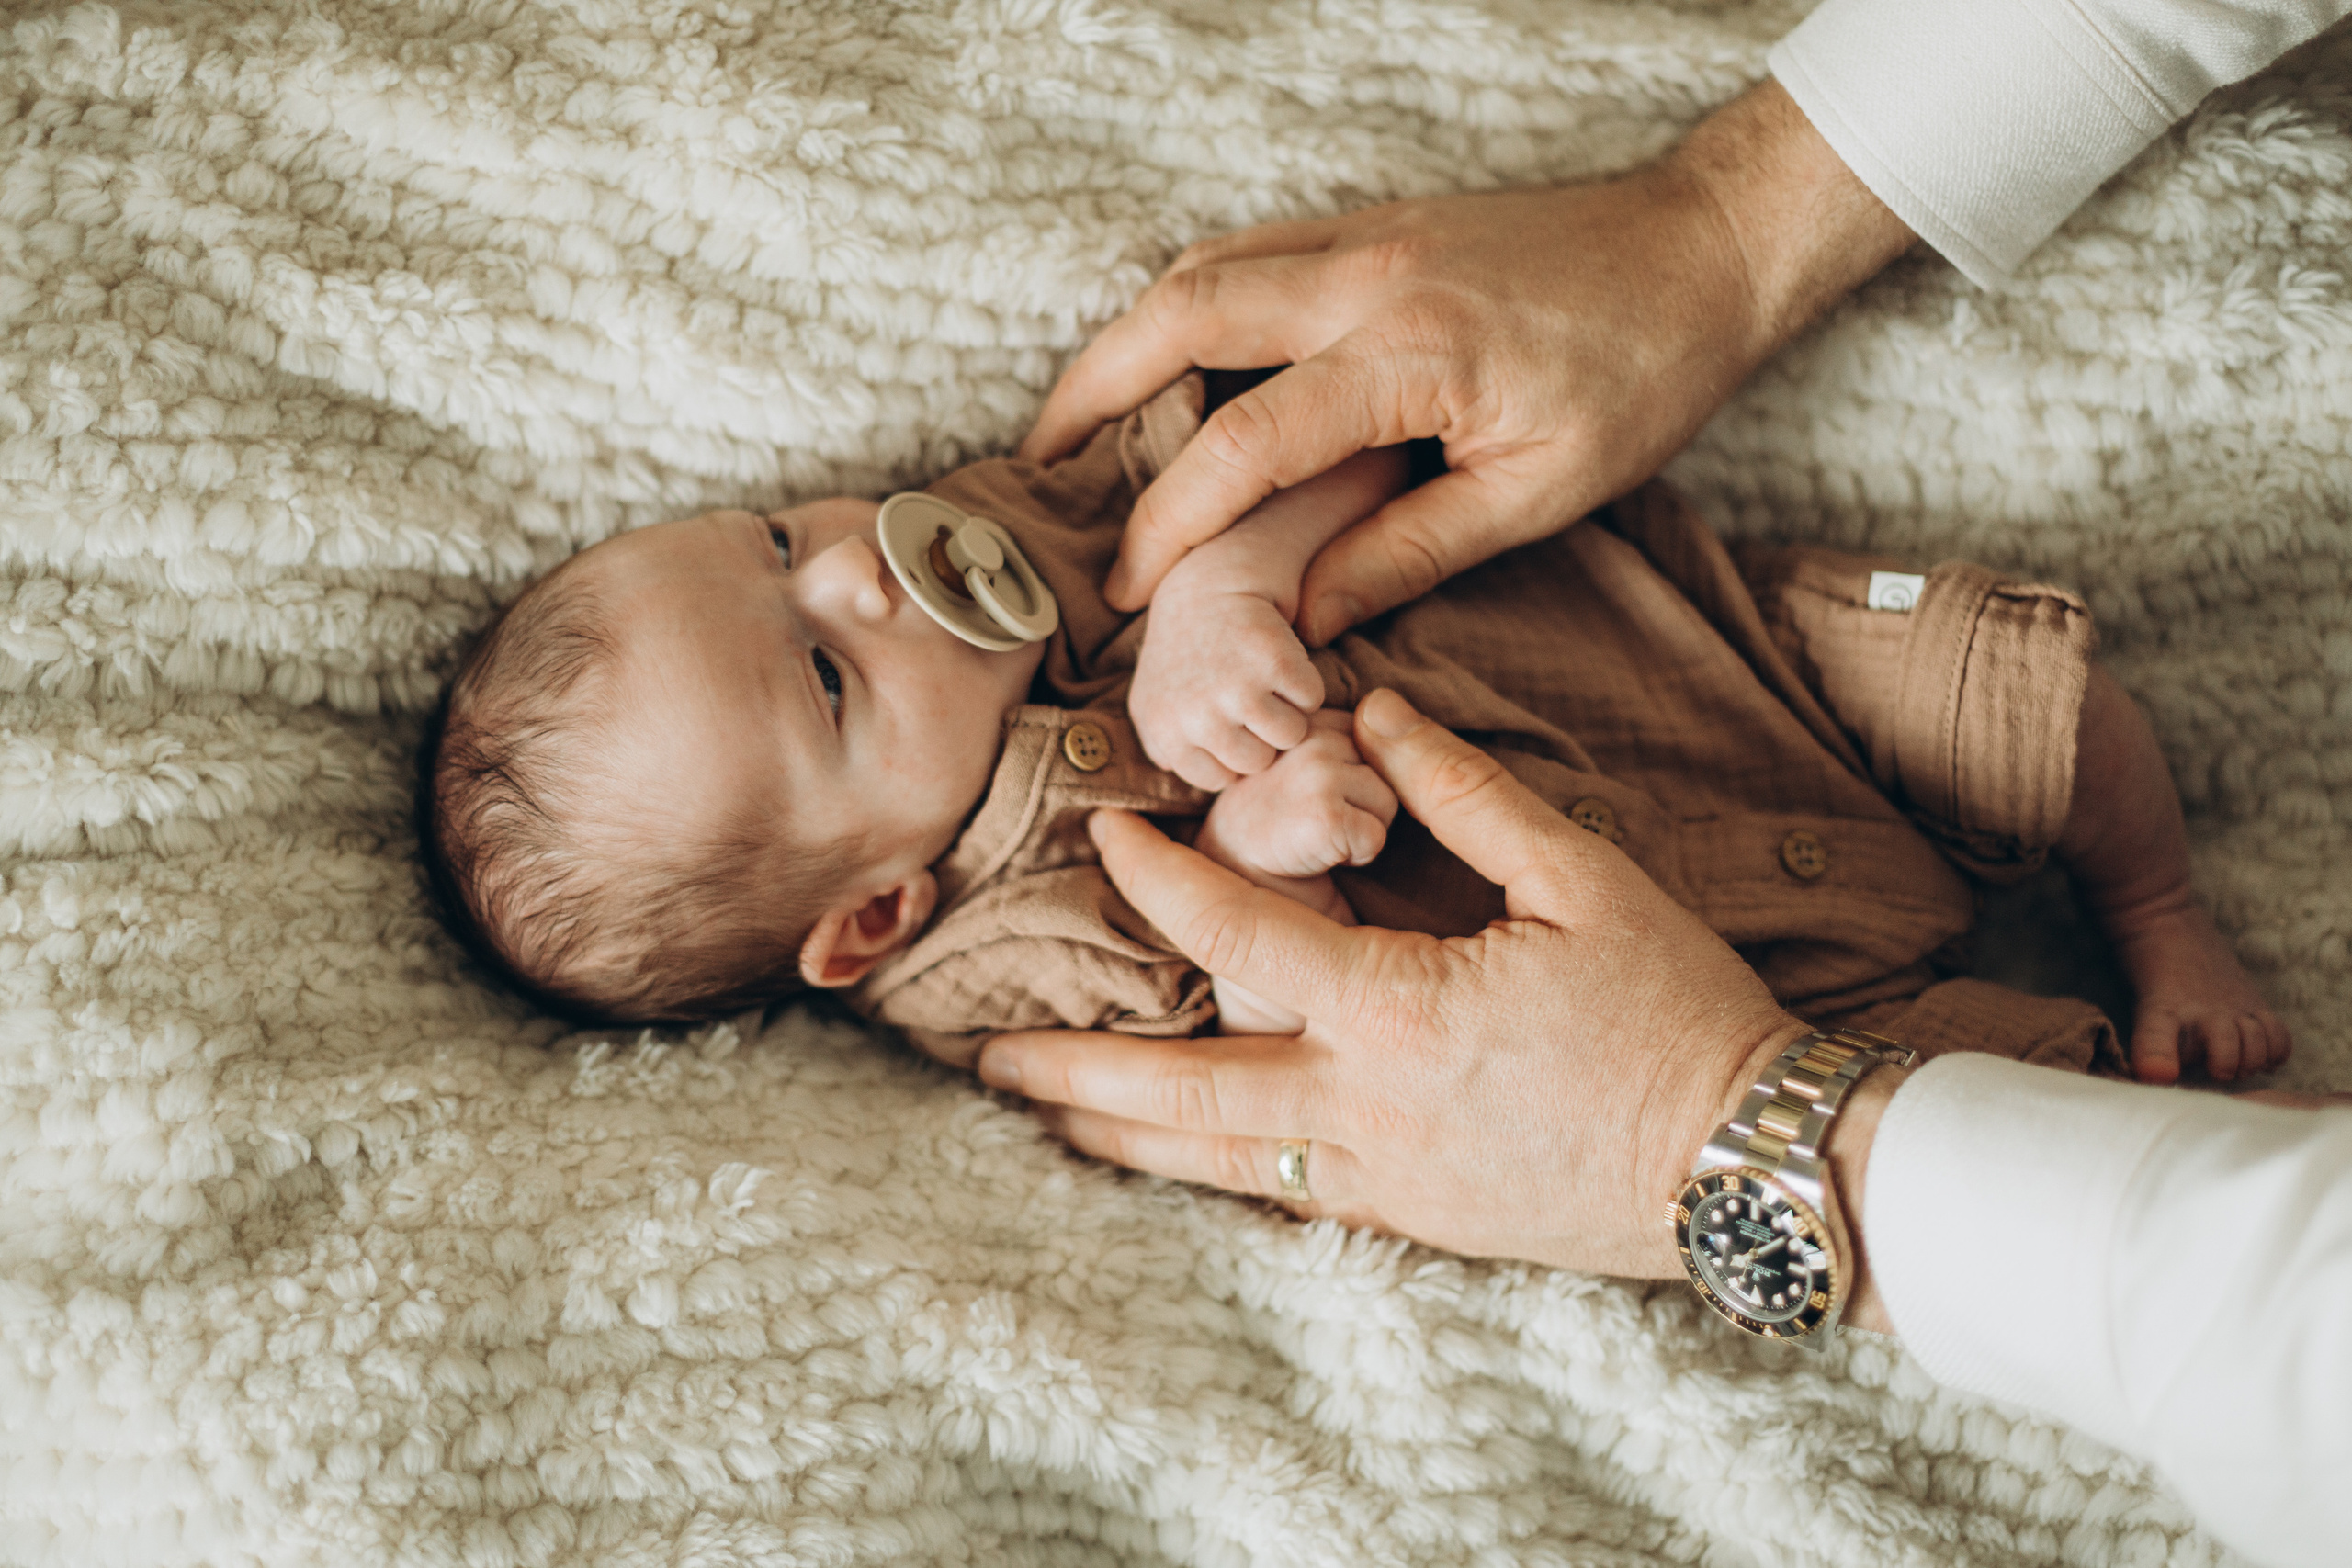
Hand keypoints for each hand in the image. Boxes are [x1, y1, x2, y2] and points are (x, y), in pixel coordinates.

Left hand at [977, 689, 1810, 1281]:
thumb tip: (1377, 714)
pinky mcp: (1415, 1220)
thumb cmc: (1675, 1010)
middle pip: (1182, 1092)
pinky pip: (1284, 1196)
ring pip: (1217, 1163)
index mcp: (1398, 1012)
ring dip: (1123, 1137)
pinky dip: (1212, 1174)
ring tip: (1047, 1118)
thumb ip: (1469, 794)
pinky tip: (1176, 1163)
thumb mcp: (1582, 878)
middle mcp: (1365, 1108)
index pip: (1236, 936)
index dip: (1158, 879)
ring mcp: (1384, 1177)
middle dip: (1076, 1071)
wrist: (1748, 1162)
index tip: (1108, 832)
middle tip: (989, 1054)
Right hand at [1020, 82, 1911, 644]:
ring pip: (1204, 269)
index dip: (1170, 525)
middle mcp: (1366, 277)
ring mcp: (1366, 236)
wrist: (1702, 250)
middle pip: (1180, 314)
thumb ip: (1408, 553)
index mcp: (1407, 354)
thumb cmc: (1643, 375)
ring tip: (1086, 419)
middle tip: (1040, 469)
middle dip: (1092, 392)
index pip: (1245, 444)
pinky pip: (1253, 251)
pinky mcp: (1378, 224)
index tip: (1127, 590)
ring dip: (1130, 339)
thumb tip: (1304, 616)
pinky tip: (1178, 358)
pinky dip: (1192, 303)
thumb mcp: (1539, 494)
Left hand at [1129, 571, 1323, 787]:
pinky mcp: (1270, 661)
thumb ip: (1171, 746)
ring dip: (1291, 708)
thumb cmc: (1193, 642)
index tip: (1229, 713)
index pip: (1218, 779)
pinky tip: (1282, 655)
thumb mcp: (1161, 698)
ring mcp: (1231, 688)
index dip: (1233, 748)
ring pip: (1288, 735)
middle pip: (1257, 763)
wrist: (1213, 575)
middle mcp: (1191, 715)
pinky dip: (1308, 678)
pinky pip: (1311, 700)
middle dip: (1264, 732)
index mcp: (1161, 730)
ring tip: (1267, 676)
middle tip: (1254, 689)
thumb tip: (1192, 778)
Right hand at [1195, 710, 1395, 880]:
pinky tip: (1318, 854)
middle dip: (1367, 800)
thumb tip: (1392, 710)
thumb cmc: (1280, 822)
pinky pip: (1376, 836)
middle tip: (1318, 816)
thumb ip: (1345, 739)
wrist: (1233, 876)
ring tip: (1319, 833)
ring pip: (1388, 801)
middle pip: (1390, 766)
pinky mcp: (1323, 813)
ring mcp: (1315, 769)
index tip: (1321, 793)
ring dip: (1364, 828)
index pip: (1379, 738)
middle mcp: (1309, 731)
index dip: (1362, 776)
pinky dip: (1356, 856)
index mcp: (1308, 716)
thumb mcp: (1311, 763)